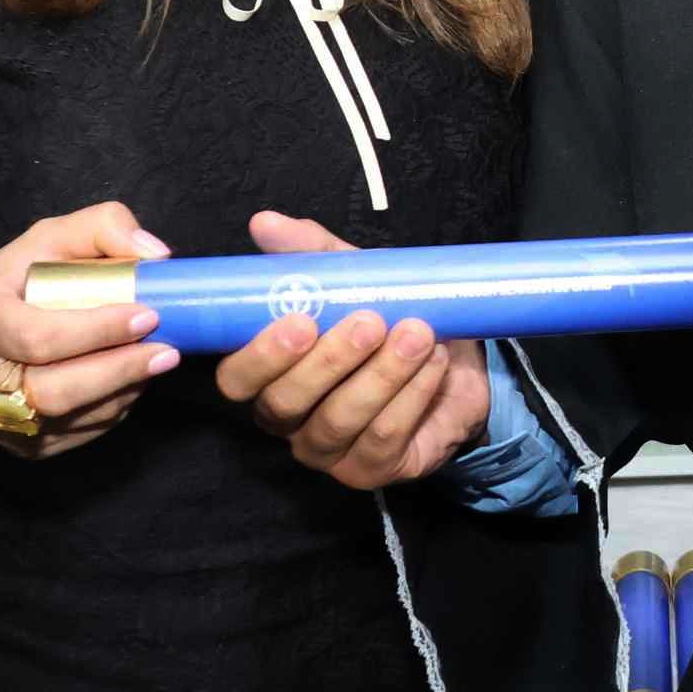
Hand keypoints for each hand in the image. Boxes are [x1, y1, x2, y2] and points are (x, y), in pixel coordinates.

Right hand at [0, 202, 179, 460]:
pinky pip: (78, 435)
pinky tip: (132, 382)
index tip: (148, 315)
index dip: (97, 331)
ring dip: (124, 391)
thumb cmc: (10, 286)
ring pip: (71, 418)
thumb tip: (155, 253)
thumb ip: (100, 228)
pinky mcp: (21, 446)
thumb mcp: (44, 241)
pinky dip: (114, 409)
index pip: (40, 337)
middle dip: (120, 371)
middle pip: (55, 391)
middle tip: (168, 351)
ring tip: (157, 362)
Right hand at [213, 211, 492, 490]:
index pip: (237, 379)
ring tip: (419, 334)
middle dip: (330, 361)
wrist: (455, 359)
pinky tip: (435, 364)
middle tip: (371, 321)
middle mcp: (288, 418)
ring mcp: (327, 450)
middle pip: (285, 403)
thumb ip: (312, 253)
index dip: (260, 355)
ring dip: (382, 375)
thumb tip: (264, 222)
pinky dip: (411, 397)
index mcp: (269, 373)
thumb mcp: (356, 276)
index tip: (301, 319)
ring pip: (339, 421)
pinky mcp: (371, 469)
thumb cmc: (389, 316)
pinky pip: (383, 439)